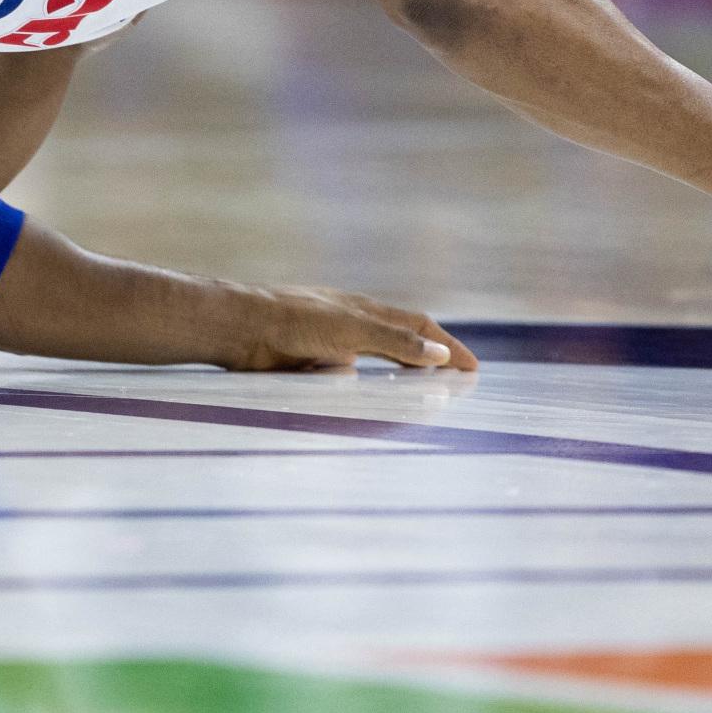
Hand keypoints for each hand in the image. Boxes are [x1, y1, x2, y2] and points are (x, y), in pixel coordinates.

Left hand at [214, 284, 478, 372]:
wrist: (239, 329)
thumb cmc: (294, 321)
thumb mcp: (352, 330)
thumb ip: (396, 342)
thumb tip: (441, 352)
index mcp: (365, 311)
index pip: (417, 327)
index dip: (446, 346)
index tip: (472, 368)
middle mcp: (349, 326)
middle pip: (398, 345)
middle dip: (424, 363)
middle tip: (453, 387)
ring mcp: (328, 345)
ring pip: (370, 365)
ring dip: (390, 380)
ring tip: (415, 401)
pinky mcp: (308, 365)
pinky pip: (340, 383)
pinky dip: (352, 389)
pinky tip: (350, 394)